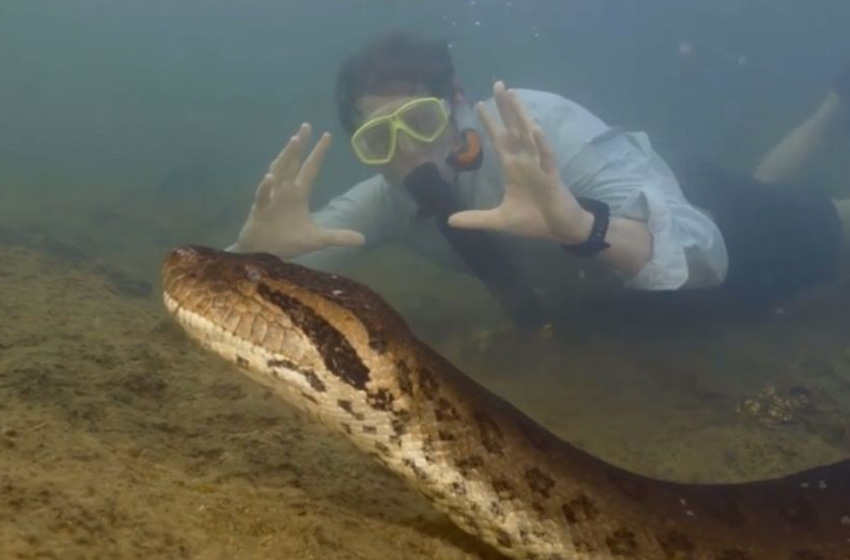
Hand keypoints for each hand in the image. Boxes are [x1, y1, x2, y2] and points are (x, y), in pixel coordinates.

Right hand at [235, 124, 364, 258]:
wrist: (265, 254)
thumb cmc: (288, 241)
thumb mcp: (318, 239)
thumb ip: (339, 236)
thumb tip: (363, 239)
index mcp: (298, 194)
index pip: (310, 168)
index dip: (318, 153)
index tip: (327, 135)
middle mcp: (285, 191)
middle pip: (292, 163)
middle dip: (299, 145)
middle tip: (306, 126)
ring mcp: (271, 198)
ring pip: (278, 173)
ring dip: (285, 157)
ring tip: (294, 141)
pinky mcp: (259, 210)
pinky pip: (262, 197)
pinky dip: (265, 188)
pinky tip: (269, 178)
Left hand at [448, 81, 592, 244]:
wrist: (559, 230)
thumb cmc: (533, 220)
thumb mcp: (499, 220)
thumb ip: (475, 218)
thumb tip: (450, 221)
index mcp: (513, 168)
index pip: (499, 140)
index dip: (489, 123)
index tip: (477, 104)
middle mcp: (525, 161)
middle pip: (513, 129)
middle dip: (505, 108)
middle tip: (497, 84)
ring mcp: (539, 166)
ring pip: (529, 135)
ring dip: (521, 115)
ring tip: (513, 95)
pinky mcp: (552, 176)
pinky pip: (546, 157)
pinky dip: (542, 144)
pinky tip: (536, 129)